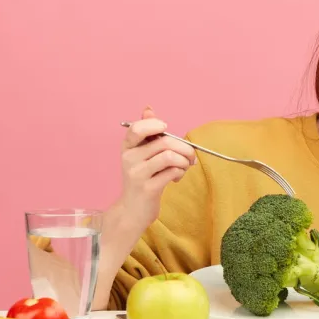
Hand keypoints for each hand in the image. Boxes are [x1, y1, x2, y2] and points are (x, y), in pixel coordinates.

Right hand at [118, 106, 196, 227]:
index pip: (137, 128)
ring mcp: (137, 174)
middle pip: (164, 142)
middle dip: (184, 148)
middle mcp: (129, 158)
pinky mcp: (148, 188)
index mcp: (127, 146)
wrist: (133, 210)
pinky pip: (172, 172)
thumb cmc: (143, 178)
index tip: (166, 129)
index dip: (155, 125)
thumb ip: (148, 133)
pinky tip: (176, 178)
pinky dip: (180, 173)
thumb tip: (148, 108)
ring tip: (184, 167)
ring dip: (184, 161)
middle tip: (190, 157)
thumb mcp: (142, 155)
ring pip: (170, 156)